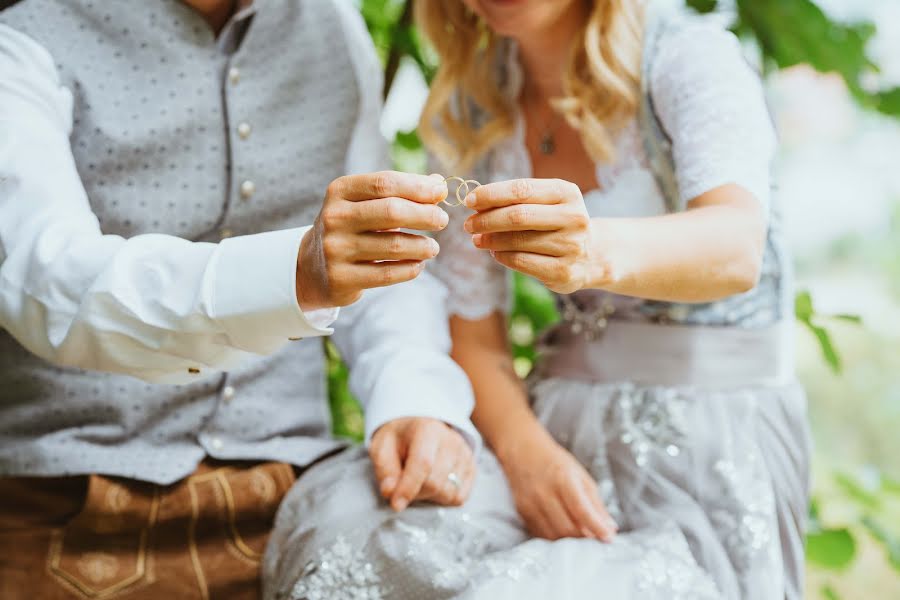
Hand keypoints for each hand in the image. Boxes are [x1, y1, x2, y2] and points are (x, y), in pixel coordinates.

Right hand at [296, 171, 448, 310]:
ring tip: (432, 248)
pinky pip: (388, 273)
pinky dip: (410, 268)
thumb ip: (399, 192)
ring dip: (422, 246)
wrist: (312, 267)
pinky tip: (417, 264)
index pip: (384, 183)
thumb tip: (439, 185)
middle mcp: (334, 218)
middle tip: (442, 221)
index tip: (441, 192)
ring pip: (394, 246)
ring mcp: (336, 249)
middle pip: (392, 212)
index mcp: (340, 191)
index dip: (417, 186)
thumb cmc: (350, 227)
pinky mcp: (342, 278)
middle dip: (425, 215)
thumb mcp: (364, 203)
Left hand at [370, 417, 475, 510]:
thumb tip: (390, 492)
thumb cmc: (400, 439)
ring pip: (449, 493)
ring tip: (420, 482)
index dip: (408, 487)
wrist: (419, 427)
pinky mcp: (472, 468)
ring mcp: (465, 454)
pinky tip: (434, 485)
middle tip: (403, 485)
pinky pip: (459, 497)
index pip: (423, 463)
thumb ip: (385, 470)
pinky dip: (444, 498)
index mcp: (427, 430)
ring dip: (430, 497)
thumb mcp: (382, 448)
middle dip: (415, 493)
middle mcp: (451, 441)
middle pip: (435, 482)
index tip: (395, 504)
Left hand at [464, 178, 595, 293]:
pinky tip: (495, 252)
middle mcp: (574, 218)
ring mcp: (572, 246)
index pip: (522, 190)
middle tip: (468, 224)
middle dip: (487, 220)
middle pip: (518, 216)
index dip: (491, 194)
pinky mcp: (564, 272)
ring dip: (490, 240)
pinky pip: (521, 262)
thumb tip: (476, 203)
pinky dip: (502, 256)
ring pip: (517, 241)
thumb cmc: (557, 223)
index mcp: (567, 193)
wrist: (591, 256)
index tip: (469, 200)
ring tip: (478, 239)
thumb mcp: (545, 204)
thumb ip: (516, 200)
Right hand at [497, 430, 617, 541]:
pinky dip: (556, 538)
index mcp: (563, 479)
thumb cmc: (556, 463)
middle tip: (596, 539)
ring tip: (581, 536)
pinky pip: (542, 534)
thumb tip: (610, 528)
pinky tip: (564, 533)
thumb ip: (596, 504)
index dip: (596, 527)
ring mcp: (531, 504)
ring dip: (571, 541)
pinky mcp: (522, 513)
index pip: (581, 509)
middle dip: (585, 538)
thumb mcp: (581, 477)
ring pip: (554, 535)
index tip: (609, 538)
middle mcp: (544, 493)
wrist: (522, 452)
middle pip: (568, 528)